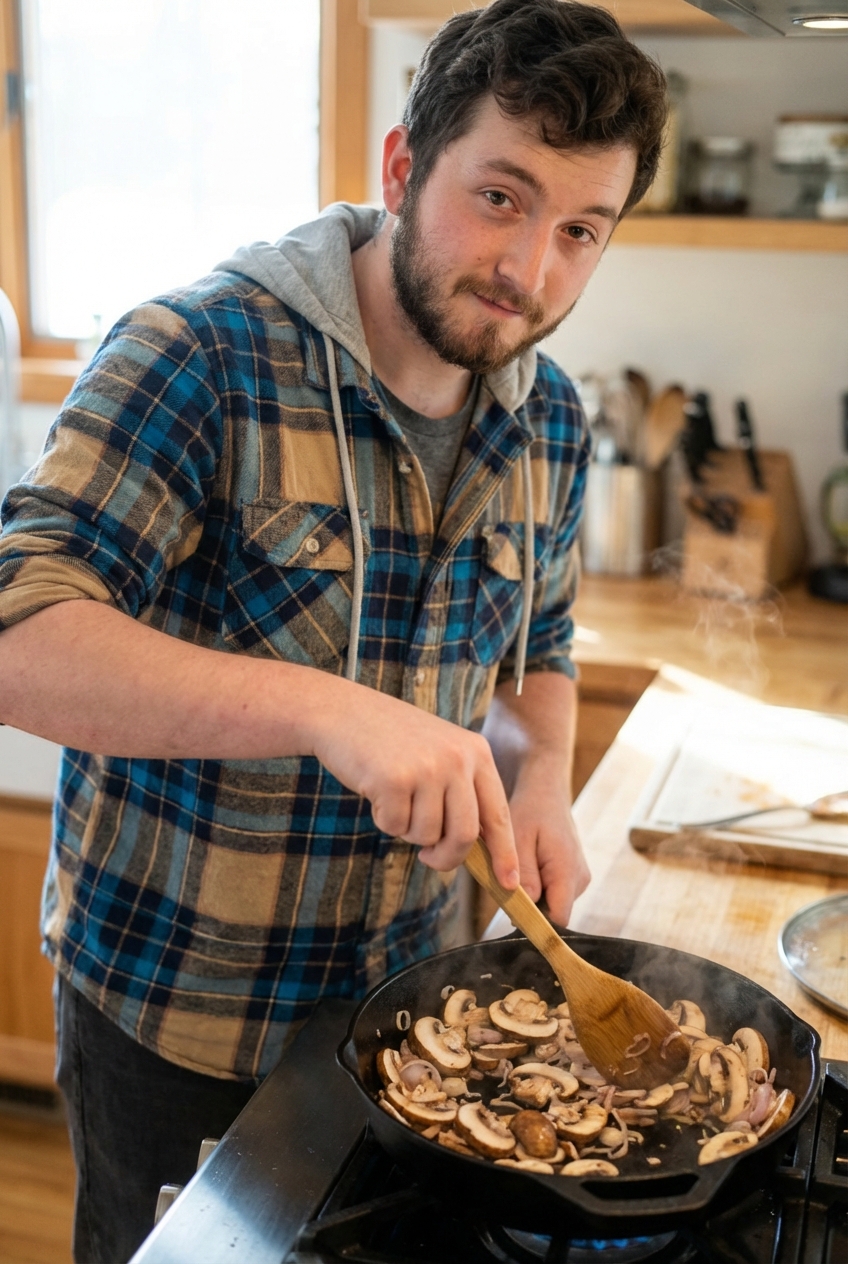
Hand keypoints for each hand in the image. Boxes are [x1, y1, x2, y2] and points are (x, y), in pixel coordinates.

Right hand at [308, 679, 518, 888]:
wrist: (344, 711)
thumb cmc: (392, 740)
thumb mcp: (440, 753)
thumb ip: (462, 792)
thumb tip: (480, 848)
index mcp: (476, 751)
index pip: (498, 814)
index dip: (505, 852)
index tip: (509, 883)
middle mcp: (457, 759)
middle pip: (464, 835)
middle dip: (446, 857)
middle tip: (429, 858)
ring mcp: (427, 768)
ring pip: (426, 835)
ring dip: (406, 828)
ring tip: (395, 795)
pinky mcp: (395, 779)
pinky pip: (394, 826)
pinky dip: (383, 818)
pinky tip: (376, 788)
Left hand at [508, 762, 589, 925]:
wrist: (546, 792)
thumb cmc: (531, 810)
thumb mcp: (519, 839)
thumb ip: (523, 874)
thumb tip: (524, 910)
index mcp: (568, 870)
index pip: (558, 919)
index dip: (535, 925)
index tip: (511, 918)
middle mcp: (580, 879)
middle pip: (553, 914)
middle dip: (529, 907)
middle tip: (508, 881)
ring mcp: (580, 878)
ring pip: (552, 905)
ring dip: (532, 895)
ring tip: (520, 866)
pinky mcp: (574, 876)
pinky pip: (554, 893)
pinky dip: (538, 886)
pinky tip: (528, 865)